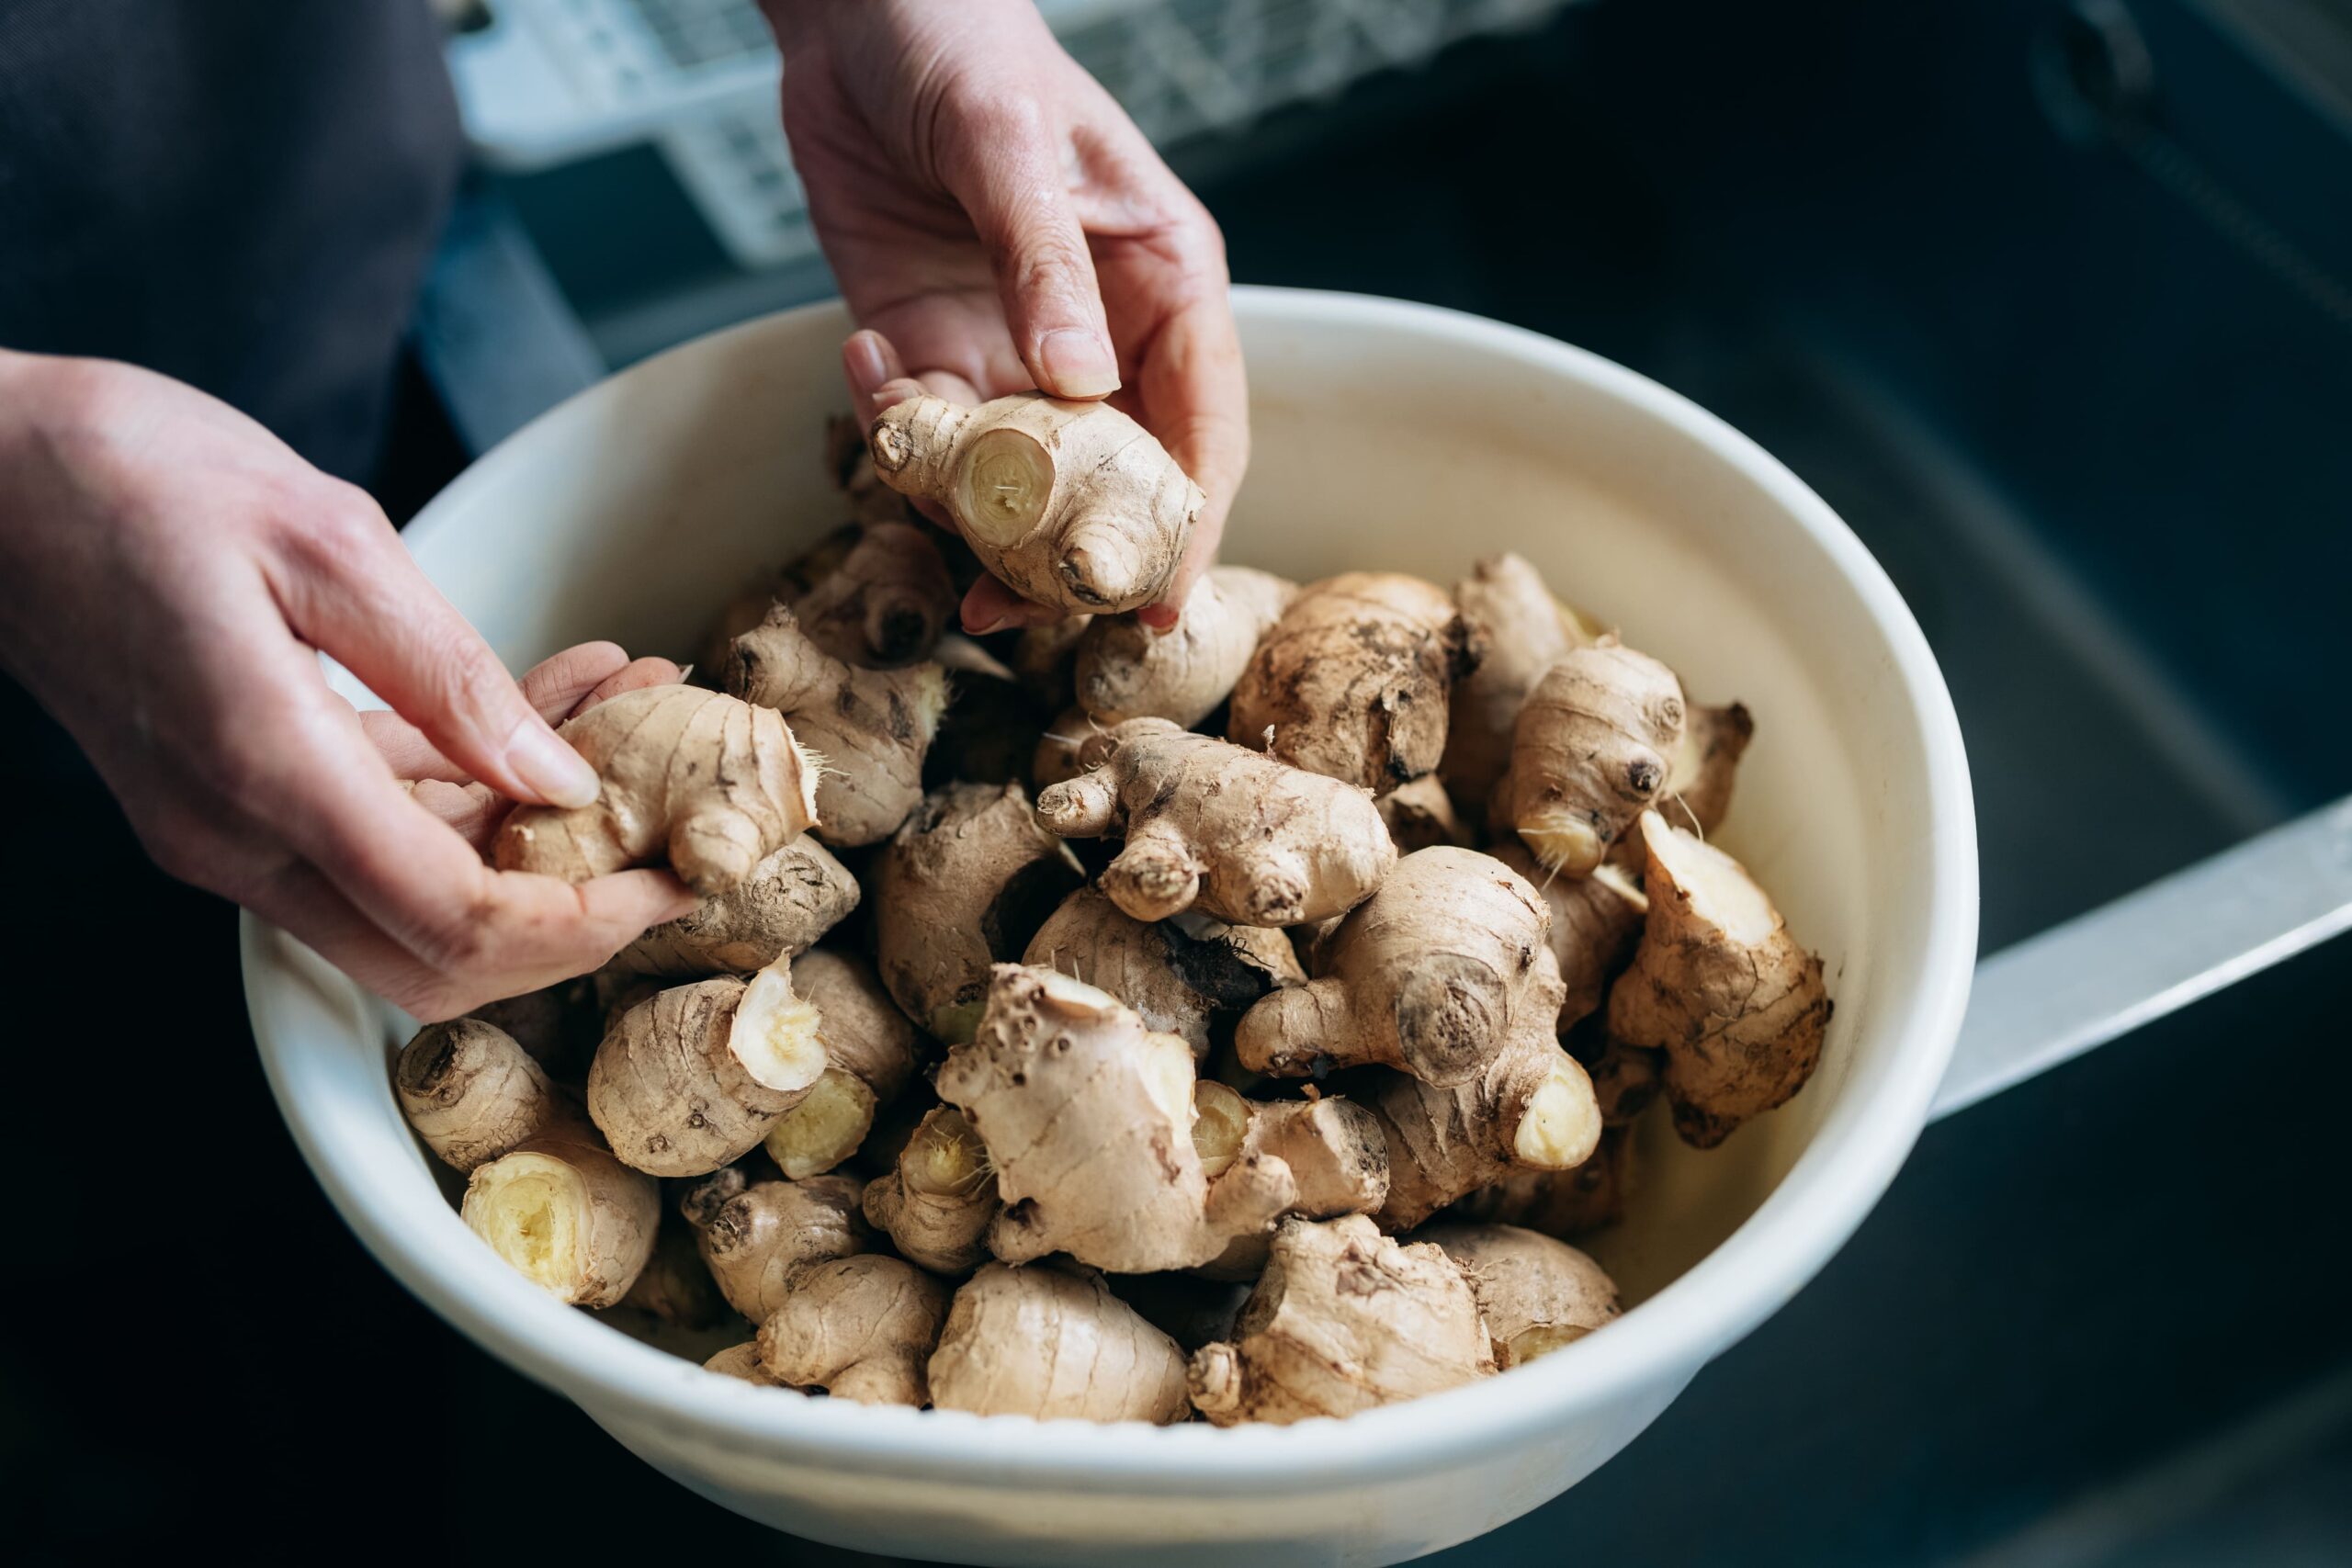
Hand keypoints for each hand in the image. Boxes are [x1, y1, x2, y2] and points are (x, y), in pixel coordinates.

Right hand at [0, 351, 697, 1018]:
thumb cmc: (129, 473)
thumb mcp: (325, 537)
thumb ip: (452, 676)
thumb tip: (558, 780)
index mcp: (267, 772)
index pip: (459, 920)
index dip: (586, 922)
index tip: (676, 876)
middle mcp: (241, 836)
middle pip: (443, 957)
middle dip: (577, 912)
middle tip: (673, 829)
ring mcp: (231, 829)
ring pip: (419, 898)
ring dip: (539, 837)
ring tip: (635, 713)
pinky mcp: (237, 799)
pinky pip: (378, 832)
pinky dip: (476, 790)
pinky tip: (555, 704)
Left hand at [764, 0, 1247, 631]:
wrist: (854, 12)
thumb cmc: (964, 44)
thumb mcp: (1009, 145)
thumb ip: (1045, 266)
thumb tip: (1083, 385)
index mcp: (1164, 282)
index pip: (1201, 428)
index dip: (1185, 523)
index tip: (1156, 603)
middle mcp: (1102, 333)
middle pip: (1111, 482)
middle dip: (1064, 552)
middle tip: (1010, 610)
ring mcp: (1015, 348)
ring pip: (1014, 480)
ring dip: (963, 508)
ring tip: (915, 491)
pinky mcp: (933, 348)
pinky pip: (926, 434)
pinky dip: (892, 428)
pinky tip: (864, 360)